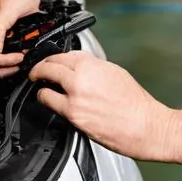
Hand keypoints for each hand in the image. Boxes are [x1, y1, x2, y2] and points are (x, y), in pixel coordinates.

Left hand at [29, 50, 172, 160]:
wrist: (145, 126)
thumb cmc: (136, 104)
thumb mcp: (116, 74)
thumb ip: (95, 68)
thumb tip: (82, 68)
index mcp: (94, 64)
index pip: (66, 54)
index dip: (56, 57)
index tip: (53, 60)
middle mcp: (82, 77)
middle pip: (50, 65)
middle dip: (41, 67)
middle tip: (37, 70)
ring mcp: (75, 97)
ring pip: (46, 84)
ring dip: (40, 83)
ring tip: (40, 84)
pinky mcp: (73, 115)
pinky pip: (49, 103)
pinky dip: (45, 99)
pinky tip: (48, 100)